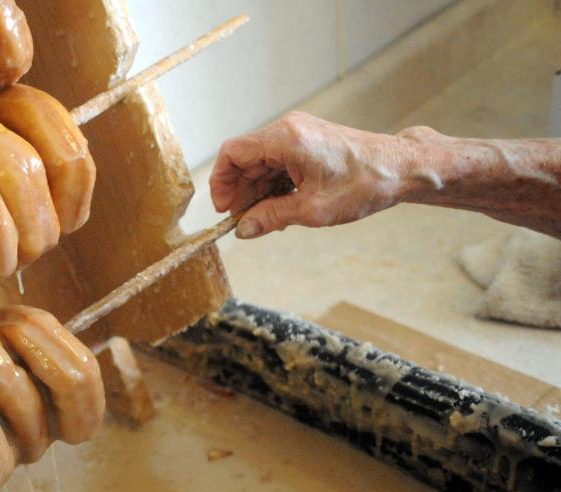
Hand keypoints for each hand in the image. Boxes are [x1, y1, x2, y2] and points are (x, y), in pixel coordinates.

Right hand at [210, 112, 413, 238]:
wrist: (401, 168)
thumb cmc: (364, 183)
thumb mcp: (312, 209)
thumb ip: (271, 217)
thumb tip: (243, 229)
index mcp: (286, 139)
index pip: (232, 153)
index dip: (221, 183)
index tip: (224, 209)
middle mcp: (288, 130)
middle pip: (245, 160)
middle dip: (240, 193)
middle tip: (245, 222)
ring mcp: (298, 135)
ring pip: (260, 164)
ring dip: (257, 193)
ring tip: (266, 220)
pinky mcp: (307, 143)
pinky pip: (277, 164)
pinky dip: (273, 187)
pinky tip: (279, 209)